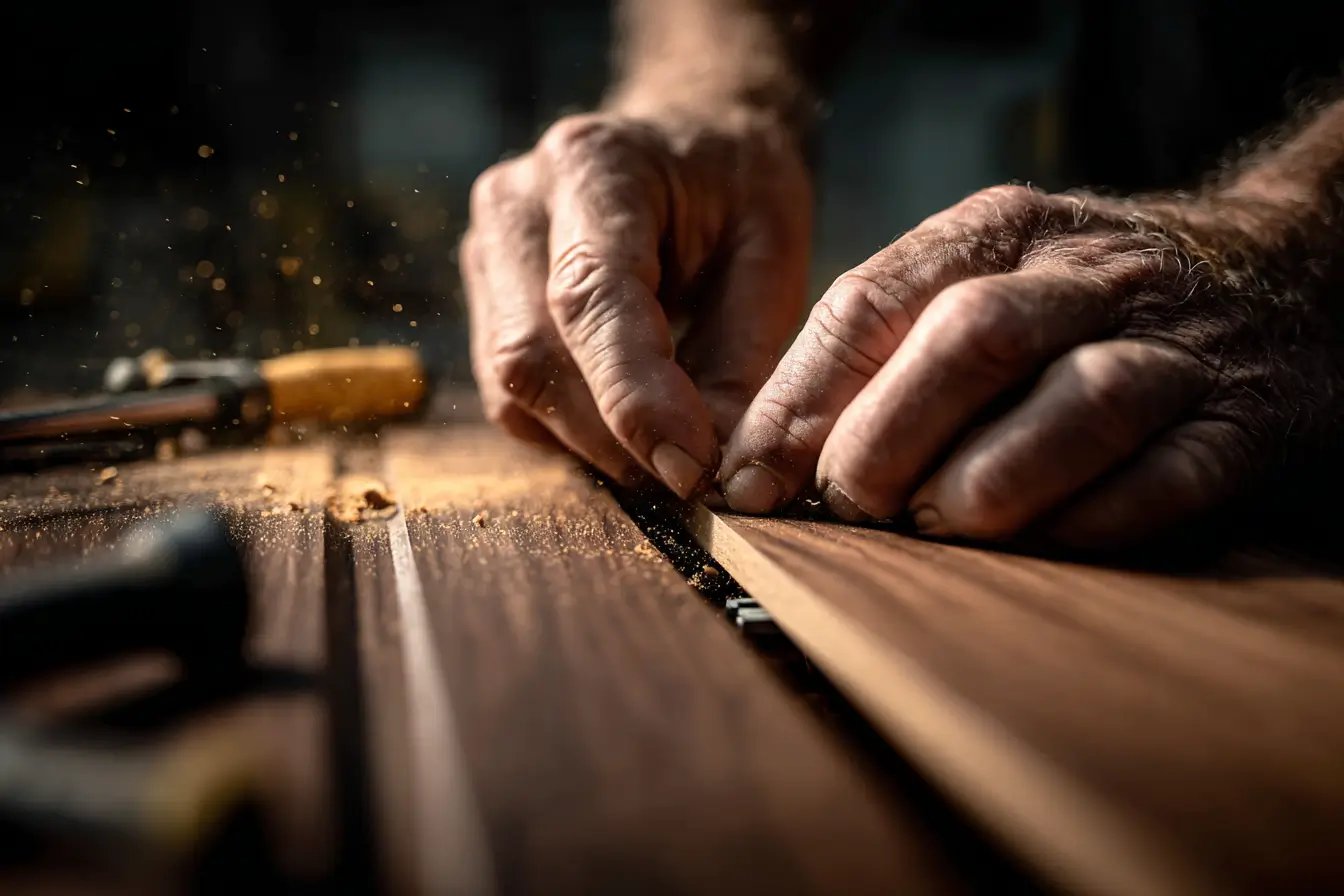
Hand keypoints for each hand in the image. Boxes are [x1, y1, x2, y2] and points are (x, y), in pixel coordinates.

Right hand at [462, 109, 810, 497]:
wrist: (688, 138)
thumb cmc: (738, 185)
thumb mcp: (772, 250)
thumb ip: (742, 355)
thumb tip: (712, 468)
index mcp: (593, 163)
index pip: (589, 297)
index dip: (633, 394)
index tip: (689, 467)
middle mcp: (516, 203)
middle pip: (532, 355)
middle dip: (613, 436)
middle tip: (692, 476)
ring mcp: (485, 250)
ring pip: (512, 389)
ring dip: (592, 442)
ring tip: (667, 446)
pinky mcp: (483, 300)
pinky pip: (512, 398)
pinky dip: (572, 431)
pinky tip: (628, 418)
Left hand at [720, 184, 1343, 546]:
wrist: (1278, 271)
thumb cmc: (1081, 302)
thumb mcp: (981, 282)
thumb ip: (879, 355)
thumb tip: (761, 464)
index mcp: (1001, 229)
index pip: (874, 300)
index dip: (800, 400)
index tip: (749, 482)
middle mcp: (1088, 273)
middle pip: (971, 338)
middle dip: (888, 435)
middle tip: (850, 505)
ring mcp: (1172, 344)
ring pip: (1079, 402)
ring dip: (989, 480)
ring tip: (939, 523)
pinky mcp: (1239, 421)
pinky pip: (1167, 479)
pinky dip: (1088, 521)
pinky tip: (1037, 545)